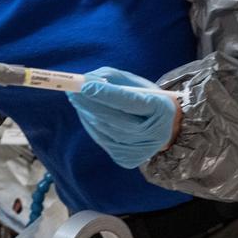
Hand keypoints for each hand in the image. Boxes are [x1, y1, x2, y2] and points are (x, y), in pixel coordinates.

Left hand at [66, 68, 180, 168]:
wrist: (166, 129)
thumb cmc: (150, 100)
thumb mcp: (138, 84)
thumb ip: (113, 78)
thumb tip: (85, 81)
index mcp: (161, 109)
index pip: (130, 102)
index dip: (106, 95)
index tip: (85, 86)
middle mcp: (153, 134)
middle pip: (114, 119)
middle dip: (89, 104)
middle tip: (71, 91)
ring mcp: (140, 150)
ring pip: (104, 130)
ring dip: (87, 113)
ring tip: (76, 99)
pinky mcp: (127, 159)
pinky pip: (102, 139)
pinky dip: (90, 124)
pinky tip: (85, 113)